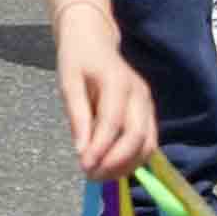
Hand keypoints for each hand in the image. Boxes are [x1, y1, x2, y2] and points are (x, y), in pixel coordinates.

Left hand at [56, 17, 153, 179]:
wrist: (94, 40)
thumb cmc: (77, 60)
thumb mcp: (68, 83)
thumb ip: (77, 116)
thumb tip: (81, 151)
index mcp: (117, 81)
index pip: (113, 121)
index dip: (100, 147)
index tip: (84, 166)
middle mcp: (138, 93)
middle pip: (137, 136)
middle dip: (115, 162)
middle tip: (91, 176)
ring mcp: (147, 103)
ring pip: (147, 144)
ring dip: (126, 166)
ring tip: (100, 175)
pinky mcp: (148, 113)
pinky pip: (148, 143)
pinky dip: (133, 160)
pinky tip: (112, 167)